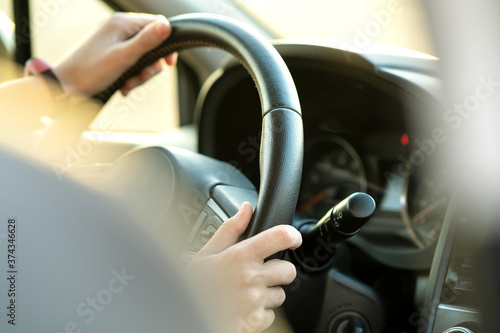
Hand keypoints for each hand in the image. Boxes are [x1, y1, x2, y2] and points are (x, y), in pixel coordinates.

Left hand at [53, 12, 176, 97]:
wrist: (64, 86)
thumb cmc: (91, 72)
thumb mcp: (124, 57)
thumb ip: (146, 41)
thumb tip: (167, 26)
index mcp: (121, 23)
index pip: (157, 24)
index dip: (166, 45)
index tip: (168, 65)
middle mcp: (117, 27)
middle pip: (150, 43)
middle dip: (150, 65)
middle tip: (141, 79)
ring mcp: (112, 39)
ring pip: (141, 55)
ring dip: (140, 74)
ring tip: (128, 86)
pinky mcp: (108, 52)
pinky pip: (129, 61)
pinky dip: (130, 75)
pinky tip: (123, 86)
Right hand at [186, 202, 301, 332]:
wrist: (185, 312)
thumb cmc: (196, 283)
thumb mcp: (209, 251)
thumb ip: (231, 228)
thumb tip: (246, 208)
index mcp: (240, 255)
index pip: (280, 237)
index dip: (292, 236)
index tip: (293, 239)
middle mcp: (250, 277)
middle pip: (288, 270)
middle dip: (278, 271)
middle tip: (260, 272)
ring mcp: (254, 300)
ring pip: (280, 294)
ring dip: (268, 293)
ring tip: (246, 291)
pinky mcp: (255, 320)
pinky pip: (271, 314)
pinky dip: (260, 312)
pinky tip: (244, 307)